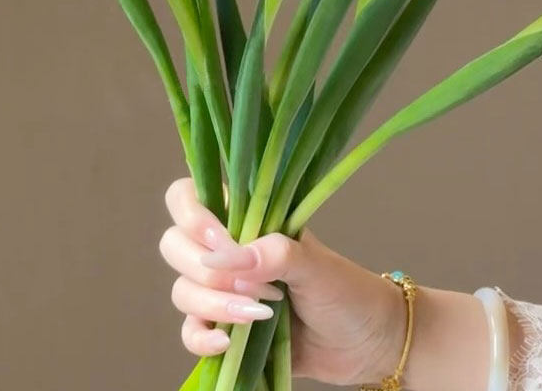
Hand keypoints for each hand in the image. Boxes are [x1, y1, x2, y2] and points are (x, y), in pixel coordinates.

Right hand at [159, 177, 406, 384]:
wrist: (366, 343)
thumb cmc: (346, 290)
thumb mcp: (315, 264)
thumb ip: (274, 253)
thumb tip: (225, 258)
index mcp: (246, 218)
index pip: (188, 196)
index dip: (191, 215)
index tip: (220, 240)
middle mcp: (227, 250)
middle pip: (175, 245)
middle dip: (205, 269)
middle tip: (252, 284)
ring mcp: (223, 290)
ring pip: (182, 290)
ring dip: (214, 304)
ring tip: (260, 314)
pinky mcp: (224, 329)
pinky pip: (190, 332)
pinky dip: (201, 338)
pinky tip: (227, 343)